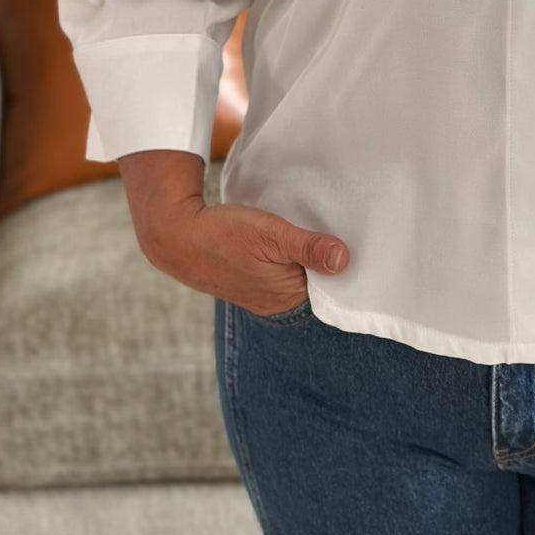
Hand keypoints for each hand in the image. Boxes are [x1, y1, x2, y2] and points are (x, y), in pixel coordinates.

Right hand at [142, 196, 349, 317]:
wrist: (176, 236)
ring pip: (298, 277)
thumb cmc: (224, 234)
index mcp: (286, 297)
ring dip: (308, 259)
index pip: (330, 290)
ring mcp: (262, 293)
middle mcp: (276, 302)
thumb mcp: (272, 234)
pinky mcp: (251, 281)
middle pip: (316, 284)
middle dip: (329, 263)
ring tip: (321, 233)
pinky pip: (281, 273)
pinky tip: (292, 241)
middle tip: (344, 232)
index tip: (358, 245)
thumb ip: (308, 247)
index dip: (344, 269)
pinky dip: (290, 258)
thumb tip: (344, 260)